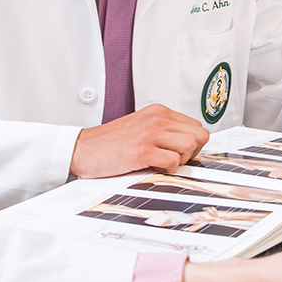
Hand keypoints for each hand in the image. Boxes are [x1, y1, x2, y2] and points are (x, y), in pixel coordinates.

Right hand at [70, 103, 210, 177]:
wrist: (81, 149)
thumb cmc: (109, 142)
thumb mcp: (141, 126)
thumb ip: (163, 131)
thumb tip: (189, 146)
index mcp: (158, 112)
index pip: (196, 126)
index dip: (193, 143)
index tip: (181, 152)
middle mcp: (157, 119)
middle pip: (199, 135)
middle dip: (193, 152)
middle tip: (176, 160)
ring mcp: (150, 134)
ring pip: (191, 146)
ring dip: (182, 160)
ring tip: (164, 163)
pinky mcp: (142, 151)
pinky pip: (173, 161)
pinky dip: (169, 169)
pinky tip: (155, 168)